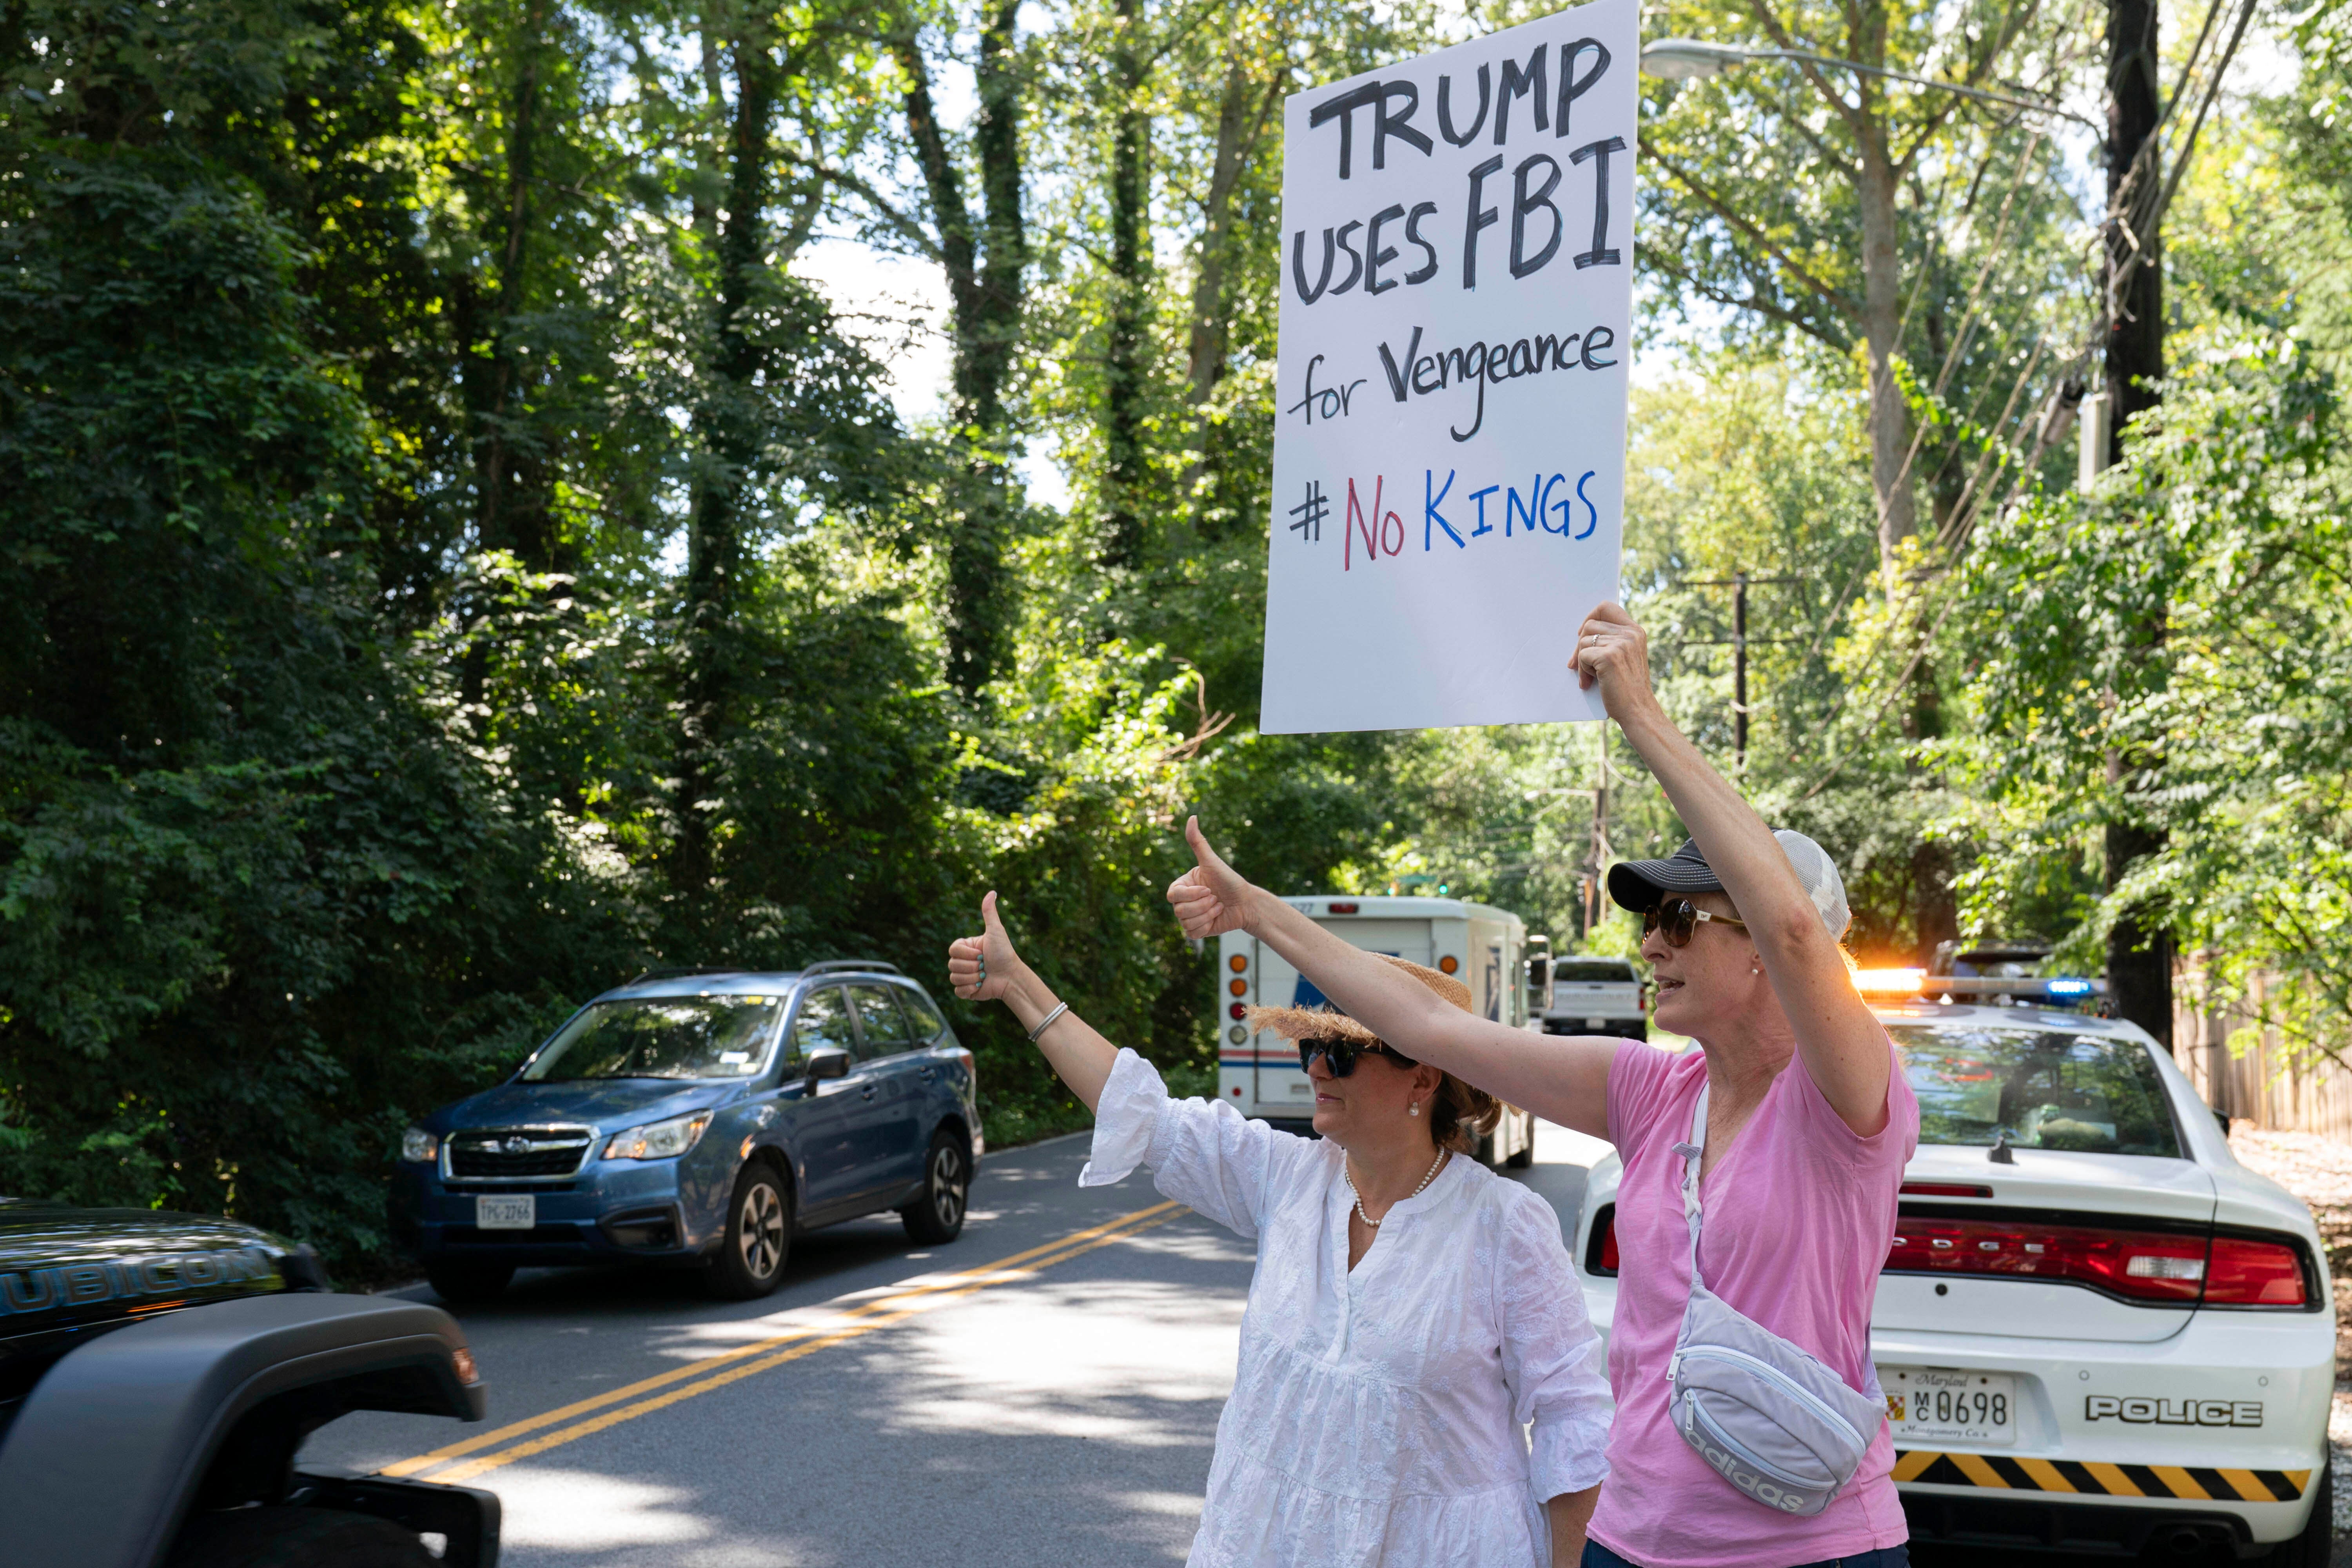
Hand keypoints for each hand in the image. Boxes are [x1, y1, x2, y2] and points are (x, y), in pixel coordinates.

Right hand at [946, 890, 1020, 1002]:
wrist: (1011, 977)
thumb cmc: (1004, 953)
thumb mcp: (996, 931)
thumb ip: (989, 913)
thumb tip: (992, 891)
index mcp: (966, 947)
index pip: (952, 950)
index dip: (966, 954)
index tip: (981, 954)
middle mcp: (963, 961)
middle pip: (951, 964)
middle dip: (971, 967)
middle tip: (984, 965)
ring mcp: (964, 976)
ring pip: (953, 978)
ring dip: (972, 978)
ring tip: (984, 976)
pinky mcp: (966, 990)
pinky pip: (957, 991)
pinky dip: (969, 990)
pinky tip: (980, 986)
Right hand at [1167, 816, 1255, 938]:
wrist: (1246, 903)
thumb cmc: (1230, 880)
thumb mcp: (1212, 861)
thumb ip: (1197, 841)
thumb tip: (1192, 817)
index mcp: (1183, 885)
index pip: (1173, 895)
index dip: (1191, 895)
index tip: (1208, 889)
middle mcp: (1183, 901)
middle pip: (1179, 910)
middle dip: (1203, 905)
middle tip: (1216, 897)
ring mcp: (1189, 917)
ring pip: (1186, 922)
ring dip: (1207, 915)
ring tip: (1218, 906)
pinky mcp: (1197, 930)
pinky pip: (1192, 933)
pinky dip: (1207, 926)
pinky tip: (1217, 917)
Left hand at [1572, 601, 1658, 722]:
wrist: (1638, 710)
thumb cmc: (1627, 687)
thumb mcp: (1626, 657)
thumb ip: (1613, 641)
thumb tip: (1580, 633)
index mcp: (1635, 631)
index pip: (1606, 607)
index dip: (1590, 616)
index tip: (1583, 633)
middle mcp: (1630, 634)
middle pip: (1589, 625)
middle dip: (1579, 646)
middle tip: (1580, 665)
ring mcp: (1621, 644)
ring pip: (1583, 642)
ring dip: (1581, 662)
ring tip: (1592, 677)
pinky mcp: (1609, 657)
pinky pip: (1582, 656)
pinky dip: (1582, 671)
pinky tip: (1590, 683)